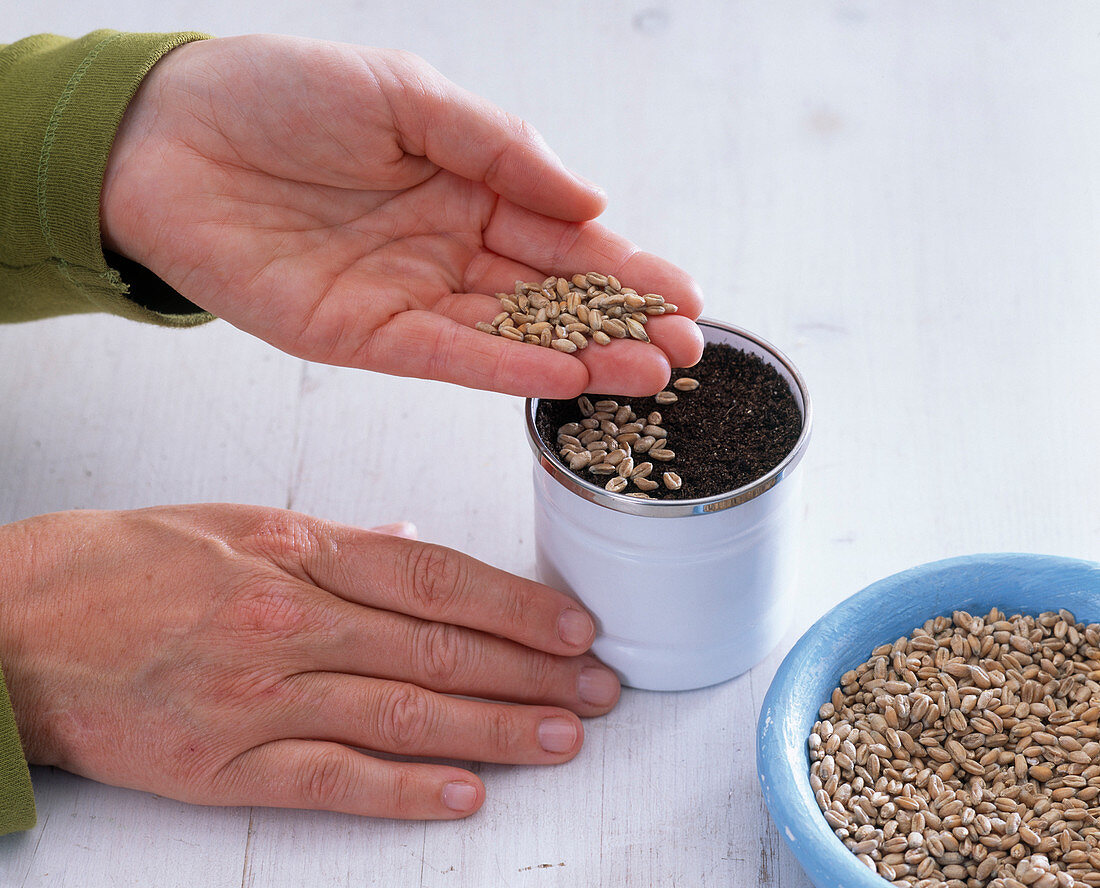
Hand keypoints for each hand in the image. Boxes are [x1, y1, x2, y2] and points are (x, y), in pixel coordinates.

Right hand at [0, 505, 619, 818]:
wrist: (21, 622)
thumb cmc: (129, 565)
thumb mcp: (241, 524)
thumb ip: (338, 541)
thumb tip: (411, 542)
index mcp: (301, 550)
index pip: (438, 577)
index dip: (518, 605)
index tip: (575, 626)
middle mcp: (291, 618)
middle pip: (440, 646)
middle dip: (532, 672)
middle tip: (598, 690)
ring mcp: (260, 693)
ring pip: (404, 711)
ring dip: (494, 729)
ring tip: (562, 738)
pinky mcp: (223, 763)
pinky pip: (331, 778)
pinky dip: (402, 789)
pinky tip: (462, 794)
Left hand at [100, 35, 703, 396]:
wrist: (165, 136)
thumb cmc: (278, 94)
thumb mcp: (407, 93)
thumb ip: (501, 147)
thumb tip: (591, 201)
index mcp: (467, 185)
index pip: (565, 236)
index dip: (628, 266)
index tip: (688, 295)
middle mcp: (448, 248)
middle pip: (552, 297)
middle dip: (623, 324)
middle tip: (688, 352)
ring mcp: (410, 297)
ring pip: (513, 336)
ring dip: (583, 357)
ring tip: (649, 374)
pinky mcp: (364, 337)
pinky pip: (449, 357)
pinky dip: (507, 368)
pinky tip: (564, 377)